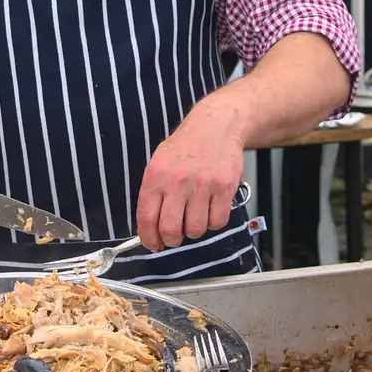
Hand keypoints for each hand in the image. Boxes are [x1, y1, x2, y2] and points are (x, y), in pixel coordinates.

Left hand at [136, 105, 244, 250]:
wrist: (215, 126)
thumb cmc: (186, 147)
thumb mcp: (159, 163)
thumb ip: (153, 194)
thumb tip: (150, 229)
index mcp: (156, 176)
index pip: (146, 218)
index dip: (149, 238)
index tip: (153, 244)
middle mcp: (177, 181)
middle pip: (170, 229)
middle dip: (171, 240)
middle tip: (175, 235)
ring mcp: (202, 185)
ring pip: (196, 229)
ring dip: (194, 230)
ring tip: (195, 216)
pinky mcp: (224, 187)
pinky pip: (218, 222)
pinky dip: (214, 223)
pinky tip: (211, 209)